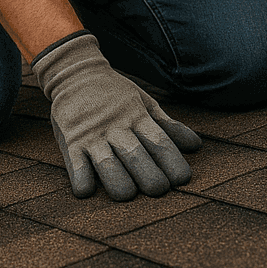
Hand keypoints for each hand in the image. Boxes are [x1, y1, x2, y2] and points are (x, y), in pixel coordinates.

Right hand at [31, 33, 201, 200]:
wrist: (74, 73)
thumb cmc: (114, 94)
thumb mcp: (144, 103)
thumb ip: (168, 125)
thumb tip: (196, 146)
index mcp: (137, 116)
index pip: (159, 141)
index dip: (173, 161)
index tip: (182, 179)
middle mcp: (116, 126)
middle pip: (136, 155)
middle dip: (149, 177)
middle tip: (158, 190)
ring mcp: (92, 135)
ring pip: (107, 164)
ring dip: (118, 183)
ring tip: (127, 194)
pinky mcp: (70, 141)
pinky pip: (76, 166)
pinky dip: (82, 181)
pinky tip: (88, 191)